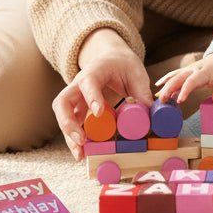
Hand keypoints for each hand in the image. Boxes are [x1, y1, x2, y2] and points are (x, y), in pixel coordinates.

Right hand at [54, 28, 151, 160]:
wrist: (112, 58)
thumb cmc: (123, 65)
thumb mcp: (136, 73)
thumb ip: (142, 94)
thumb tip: (149, 118)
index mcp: (95, 71)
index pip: (88, 82)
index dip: (92, 97)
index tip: (99, 113)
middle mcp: (79, 84)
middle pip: (62, 102)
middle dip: (68, 123)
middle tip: (81, 140)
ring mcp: (76, 98)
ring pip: (63, 116)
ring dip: (69, 136)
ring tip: (80, 154)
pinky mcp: (77, 109)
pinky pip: (71, 124)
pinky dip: (74, 139)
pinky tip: (83, 152)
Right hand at [155, 52, 212, 106]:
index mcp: (202, 72)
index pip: (191, 81)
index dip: (184, 91)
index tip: (179, 101)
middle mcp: (192, 70)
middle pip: (178, 78)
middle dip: (168, 88)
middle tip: (162, 100)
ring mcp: (187, 70)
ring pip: (173, 76)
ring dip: (165, 86)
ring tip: (157, 97)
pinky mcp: (185, 72)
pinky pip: (174, 76)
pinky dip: (166, 82)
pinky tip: (159, 90)